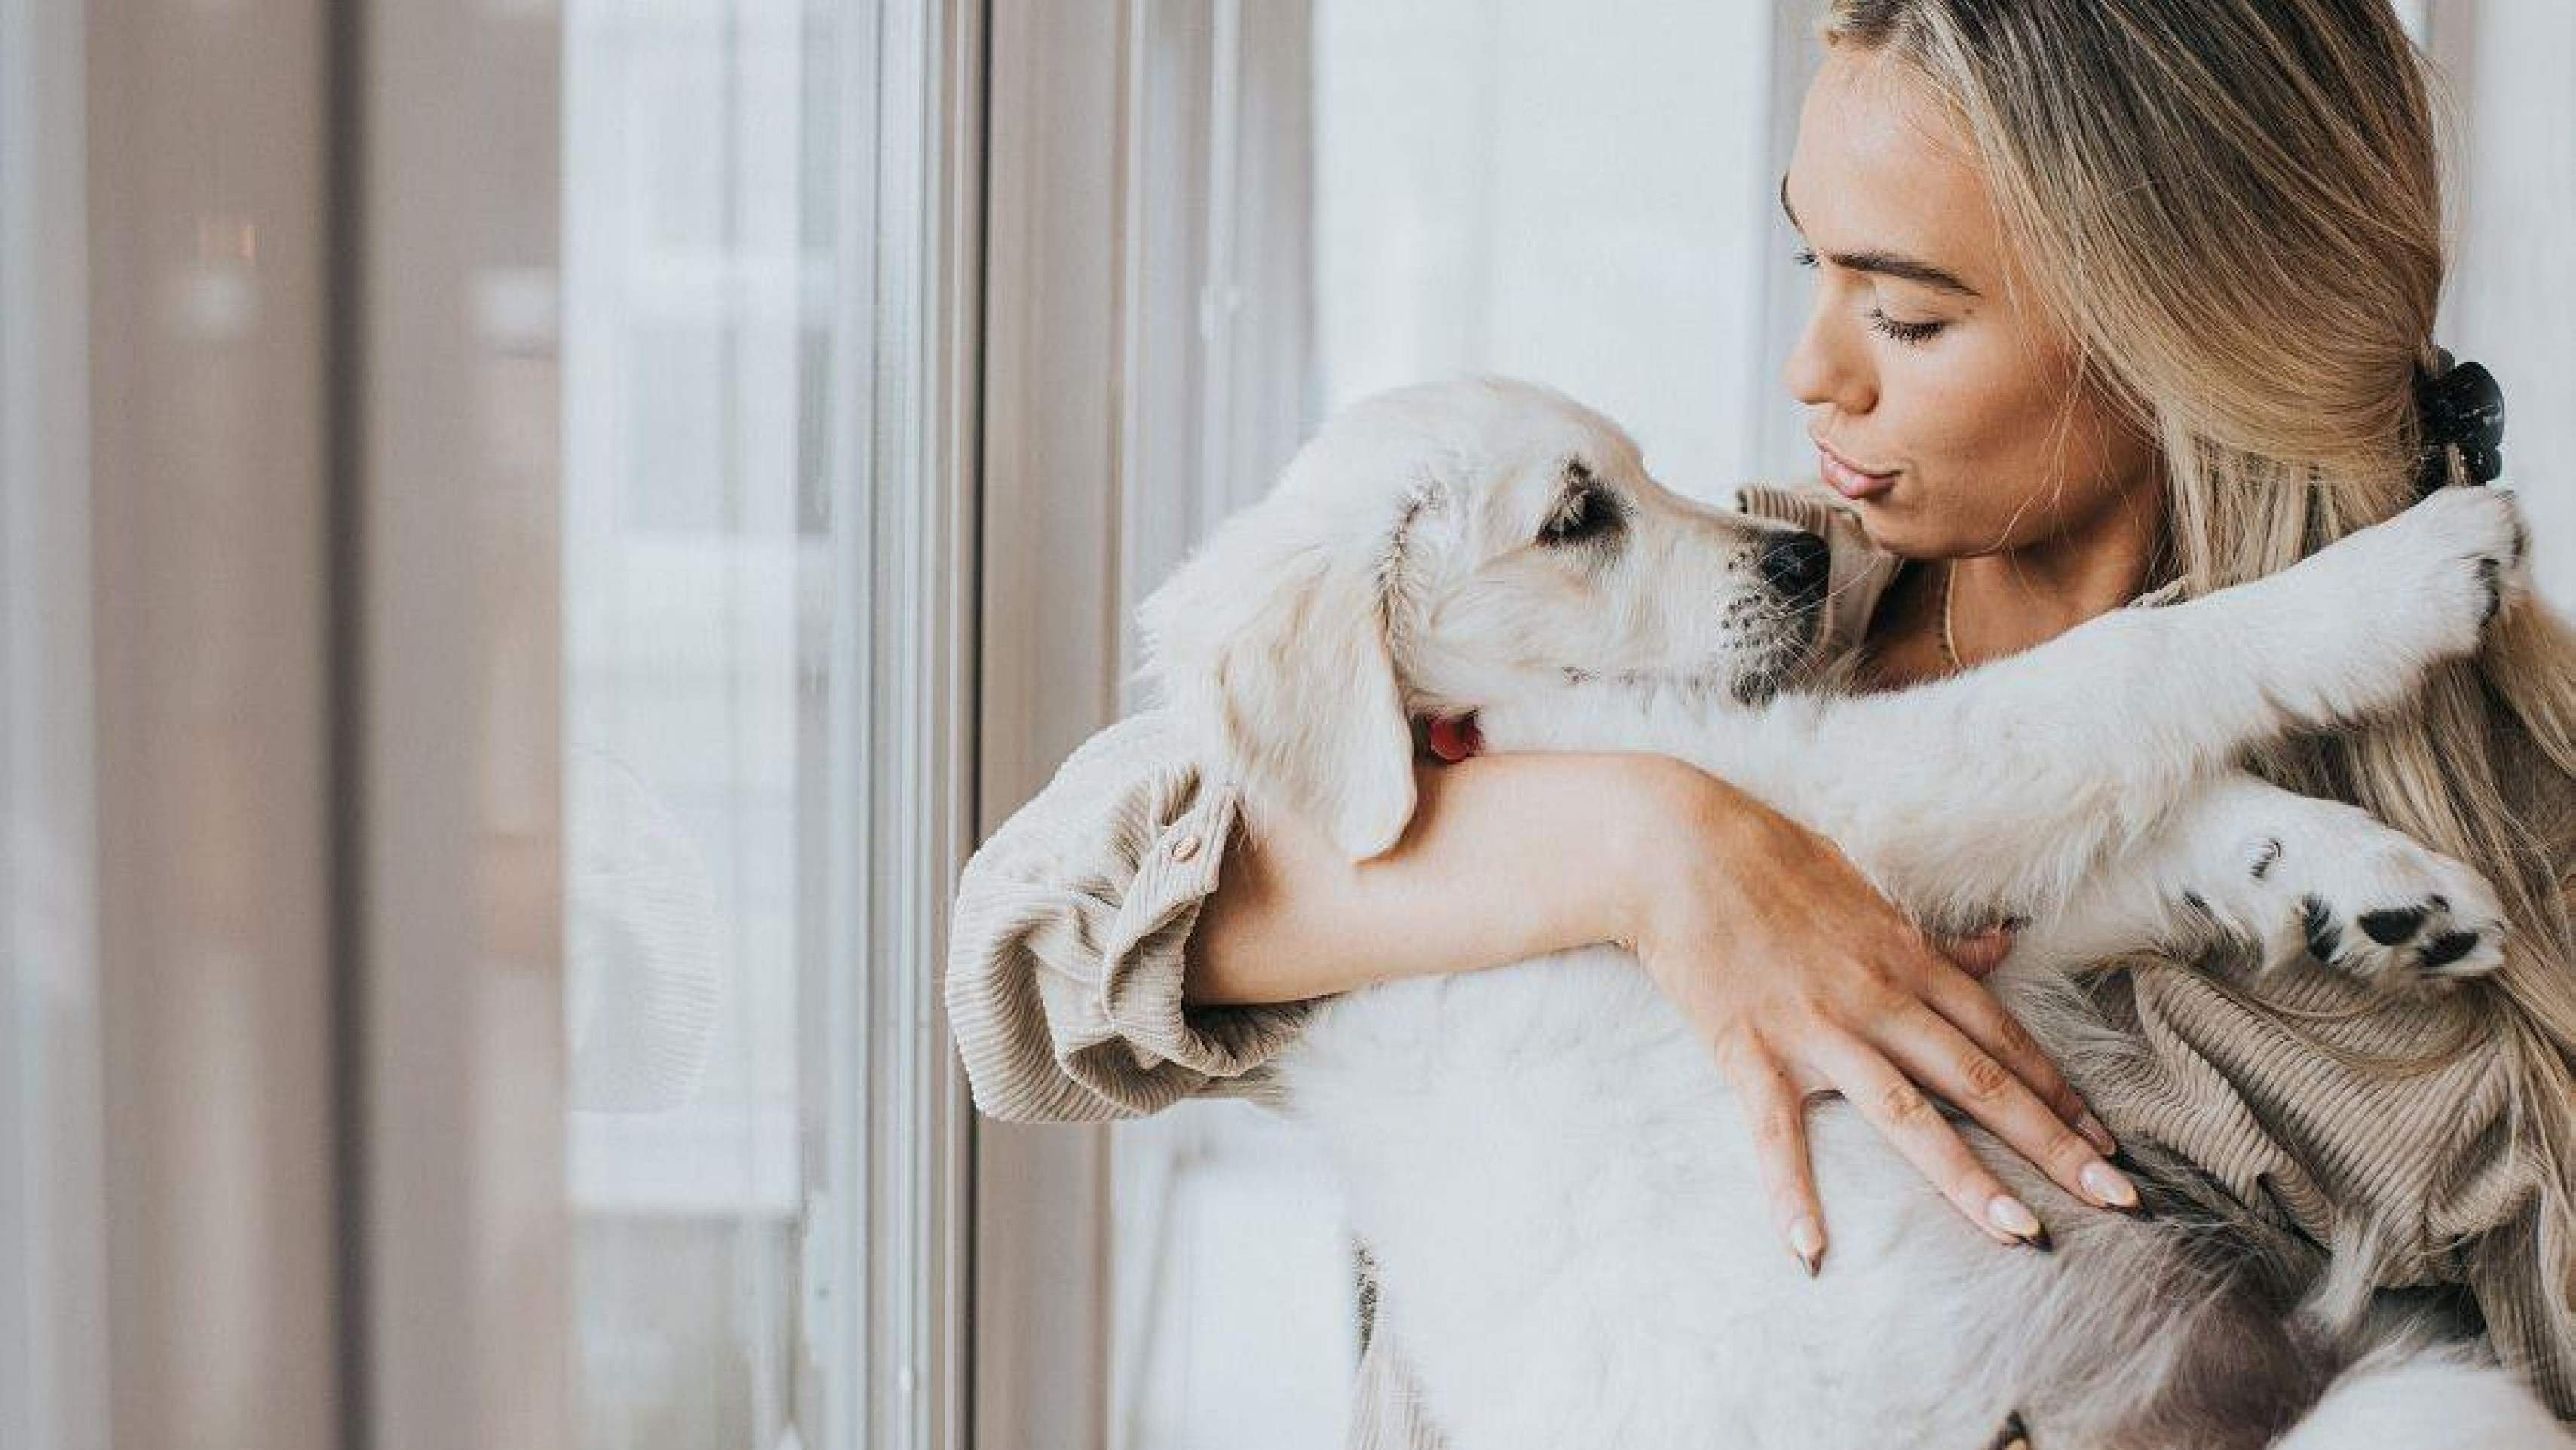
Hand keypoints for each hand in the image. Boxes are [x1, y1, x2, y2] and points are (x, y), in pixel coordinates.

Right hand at [1611, 758, 2135, 1273]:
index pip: (2001, 1036)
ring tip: (2020, 1232)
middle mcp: (1877, 1000)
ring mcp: (1817, 1030)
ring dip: (1967, 1177)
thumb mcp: (1865, 891)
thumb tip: (2000, 946)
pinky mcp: (1752, 1051)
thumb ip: (1934, 939)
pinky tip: (1811, 1247)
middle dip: (2053, 1144)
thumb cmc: (1770, 860)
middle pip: (1981, 1081)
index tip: (2106, 1141)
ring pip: (1907, 1113)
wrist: (1679, 849)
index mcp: (1907, 961)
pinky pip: (1777, 1133)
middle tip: (2115, 1200)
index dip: (2060, 1091)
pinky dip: (1791, 1192)